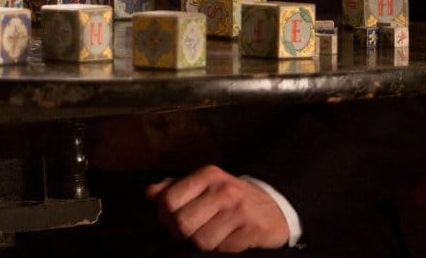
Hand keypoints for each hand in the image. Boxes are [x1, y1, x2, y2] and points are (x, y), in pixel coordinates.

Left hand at [146, 165, 290, 251]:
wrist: (275, 205)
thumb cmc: (231, 197)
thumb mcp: (204, 185)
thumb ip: (175, 187)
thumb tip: (150, 193)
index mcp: (207, 175)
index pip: (169, 200)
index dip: (165, 216)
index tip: (172, 221)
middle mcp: (223, 190)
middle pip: (182, 223)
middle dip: (182, 233)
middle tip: (189, 233)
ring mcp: (240, 210)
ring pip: (201, 240)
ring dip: (202, 243)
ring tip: (210, 235)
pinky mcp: (253, 230)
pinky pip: (222, 249)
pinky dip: (221, 249)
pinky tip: (227, 239)